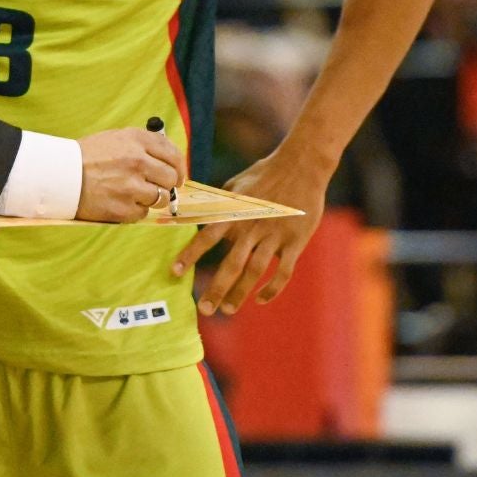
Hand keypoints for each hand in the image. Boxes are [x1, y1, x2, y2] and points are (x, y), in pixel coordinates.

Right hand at [75, 128, 182, 222]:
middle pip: (171, 178)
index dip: (179, 167)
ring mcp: (132, 186)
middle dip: (167, 184)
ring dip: (152, 199)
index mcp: (137, 140)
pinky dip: (135, 210)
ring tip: (135, 194)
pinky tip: (121, 202)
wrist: (61, 175)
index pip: (173, 154)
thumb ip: (143, 145)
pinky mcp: (124, 208)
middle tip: (157, 187)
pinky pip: (143, 213)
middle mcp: (137, 161)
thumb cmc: (88, 156)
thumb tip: (169, 158)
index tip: (177, 175)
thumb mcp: (116, 138)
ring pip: (161, 198)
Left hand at [173, 145, 329, 315]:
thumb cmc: (264, 174)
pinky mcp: (295, 241)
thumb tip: (191, 211)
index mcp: (235, 212)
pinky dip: (272, 289)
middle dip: (216, 289)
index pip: (207, 236)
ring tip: (228, 309)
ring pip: (255, 272)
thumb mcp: (235, 184)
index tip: (175, 272)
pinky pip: (282, 271)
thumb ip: (217, 203)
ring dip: (240, 294)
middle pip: (231, 264)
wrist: (301, 166)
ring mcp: (274, 235)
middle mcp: (252, 226)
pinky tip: (260, 299)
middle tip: (205, 310)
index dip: (190, 254)